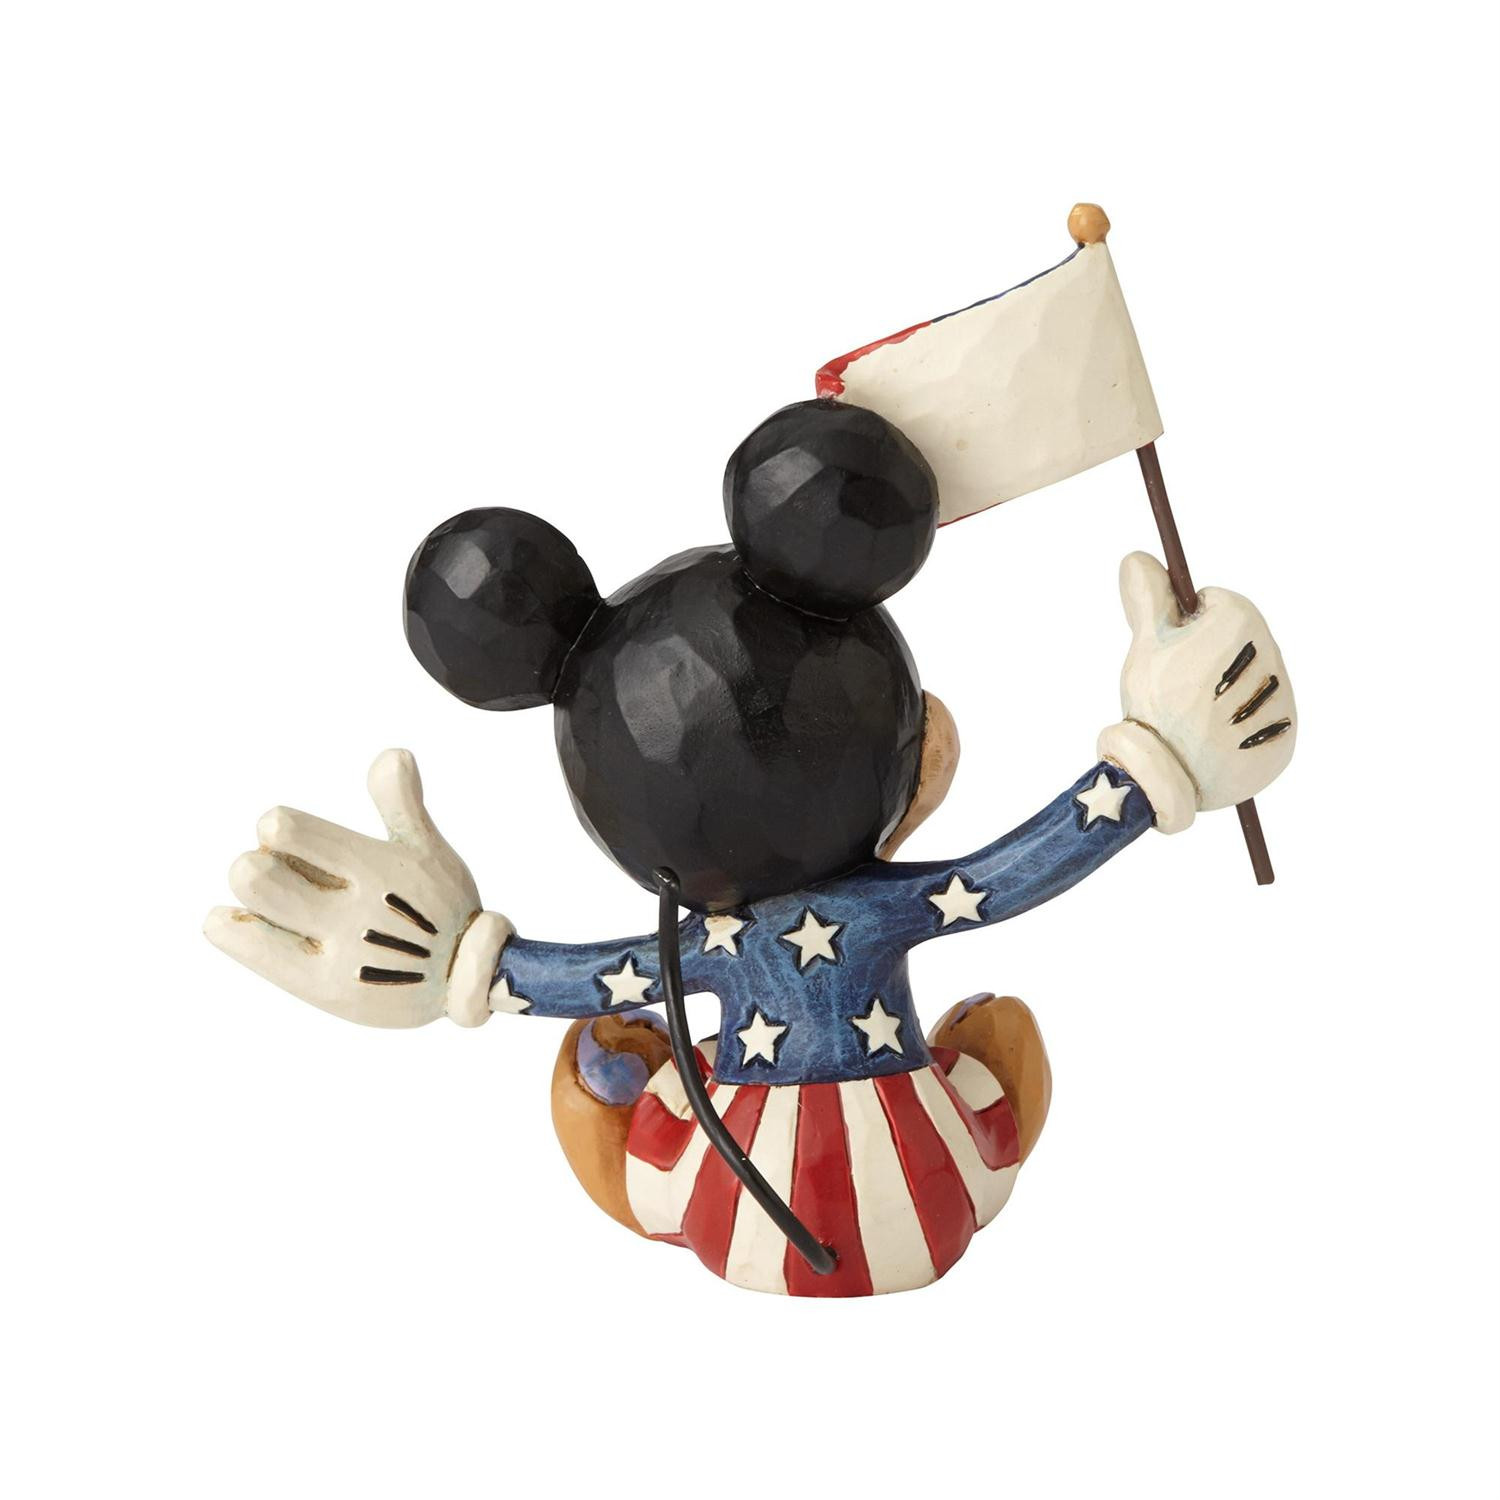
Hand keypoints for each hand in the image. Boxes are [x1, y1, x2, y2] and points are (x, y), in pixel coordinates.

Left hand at [204, 750, 510, 1026]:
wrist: (467, 981)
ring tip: (263, 895)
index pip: (287, 832)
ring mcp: (336, 950)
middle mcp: (352, 908)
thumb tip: (392, 754)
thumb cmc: (441, 907)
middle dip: (255, 865)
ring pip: (255, 908)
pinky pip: (255, 950)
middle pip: (257, 874)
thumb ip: (401, 803)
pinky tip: (231, 921)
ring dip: (249, 893)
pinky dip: (233, 931)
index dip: (278, 829)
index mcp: (375, 866)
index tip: (283, 835)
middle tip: (272, 869)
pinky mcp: (324, 987)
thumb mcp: (429, 850)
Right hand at [1099, 553, 1295, 830]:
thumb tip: (1138, 556)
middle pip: (1237, 642)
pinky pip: (1263, 721)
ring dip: (1225, 691)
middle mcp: (1271, 656)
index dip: (1186, 622)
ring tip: (1194, 717)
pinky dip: (1240, 728)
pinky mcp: (1285, 739)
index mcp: (1240, 622)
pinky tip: (1213, 739)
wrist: (1168, 778)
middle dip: (1209, 656)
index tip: (1170, 649)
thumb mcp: (1146, 644)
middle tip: (1179, 686)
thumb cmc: (1153, 703)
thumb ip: (1149, 597)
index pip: (1215, 602)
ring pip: (1250, 680)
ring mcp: (1283, 701)